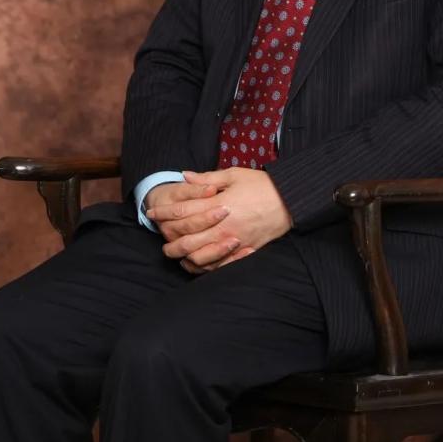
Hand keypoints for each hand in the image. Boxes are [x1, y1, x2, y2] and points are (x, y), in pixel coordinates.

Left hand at [146, 168, 291, 271]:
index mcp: (218, 204)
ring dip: (182, 255)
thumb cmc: (262, 185)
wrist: (291, 201)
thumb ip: (206, 178)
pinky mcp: (243, 252)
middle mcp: (223, 226)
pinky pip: (218, 265)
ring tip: (173, 250)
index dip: (163, 212)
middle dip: (168, 237)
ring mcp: (233, 242)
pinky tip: (195, 261)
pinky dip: (203, 266)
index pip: (182, 211)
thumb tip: (184, 176)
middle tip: (159, 233)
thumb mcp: (234, 175)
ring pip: (199, 256)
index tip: (151, 212)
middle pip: (185, 238)